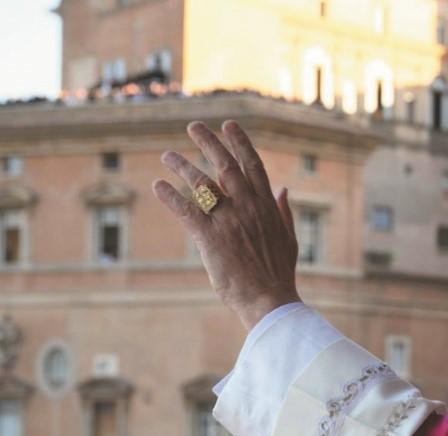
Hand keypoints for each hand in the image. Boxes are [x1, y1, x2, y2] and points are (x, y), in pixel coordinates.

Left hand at [152, 120, 300, 329]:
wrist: (269, 299)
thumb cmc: (279, 273)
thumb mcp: (288, 238)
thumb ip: (284, 211)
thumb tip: (284, 189)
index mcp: (267, 205)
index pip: (253, 164)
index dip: (239, 142)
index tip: (228, 125)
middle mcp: (247, 206)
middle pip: (225, 164)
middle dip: (209, 142)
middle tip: (193, 127)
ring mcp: (228, 220)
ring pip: (202, 184)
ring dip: (182, 166)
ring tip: (168, 156)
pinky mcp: (210, 237)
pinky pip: (186, 210)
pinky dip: (170, 196)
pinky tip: (158, 185)